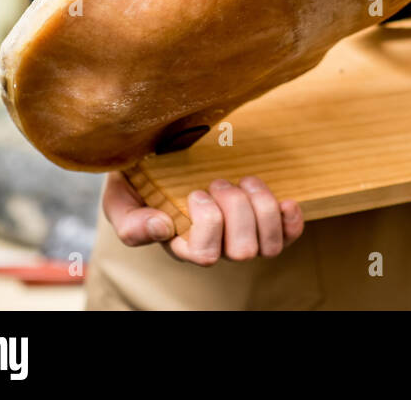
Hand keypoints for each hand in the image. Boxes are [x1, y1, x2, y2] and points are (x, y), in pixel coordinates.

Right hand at [102, 171, 304, 265]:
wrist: (164, 156)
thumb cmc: (140, 180)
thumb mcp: (121, 198)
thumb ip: (129, 221)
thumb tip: (160, 229)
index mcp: (182, 246)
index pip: (204, 255)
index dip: (208, 222)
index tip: (195, 191)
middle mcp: (215, 247)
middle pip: (243, 250)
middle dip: (236, 208)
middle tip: (218, 181)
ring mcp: (242, 236)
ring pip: (269, 245)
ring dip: (262, 207)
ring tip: (244, 181)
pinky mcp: (264, 223)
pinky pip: (288, 236)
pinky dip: (290, 219)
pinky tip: (283, 200)